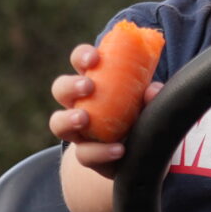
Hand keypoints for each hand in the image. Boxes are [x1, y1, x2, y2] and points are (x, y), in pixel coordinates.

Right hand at [49, 43, 164, 179]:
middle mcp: (80, 104)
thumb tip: (153, 90)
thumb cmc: (141, 117)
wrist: (143, 154)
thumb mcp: (149, 104)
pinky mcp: (87, 155)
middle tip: (88, 86)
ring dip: (68, 118)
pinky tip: (119, 150)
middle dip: (71, 85)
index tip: (94, 58)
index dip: (82, 56)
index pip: (80, 62)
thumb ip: (151, 96)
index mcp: (94, 82)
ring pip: (57, 122)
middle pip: (60, 89)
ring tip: (84, 118)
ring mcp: (79, 131)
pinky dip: (100, 152)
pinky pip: (84, 154)